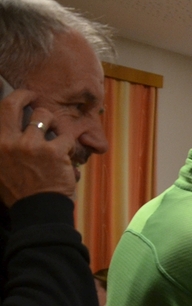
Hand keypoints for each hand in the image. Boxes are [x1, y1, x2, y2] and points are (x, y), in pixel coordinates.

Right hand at [0, 89, 75, 205]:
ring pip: (45, 116)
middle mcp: (9, 141)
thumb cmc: (20, 191)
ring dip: (53, 123)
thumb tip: (7, 133)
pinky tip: (68, 155)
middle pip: (16, 103)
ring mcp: (31, 145)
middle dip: (27, 95)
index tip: (23, 95)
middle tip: (35, 97)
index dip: (14, 98)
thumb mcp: (1, 168)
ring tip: (56, 135)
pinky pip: (66, 136)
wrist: (37, 210)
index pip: (1, 110)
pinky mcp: (53, 151)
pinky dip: (70, 145)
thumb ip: (4, 147)